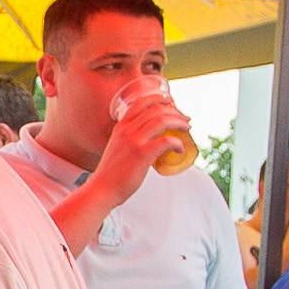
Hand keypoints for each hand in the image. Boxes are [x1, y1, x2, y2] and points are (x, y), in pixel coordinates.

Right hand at [90, 90, 189, 205]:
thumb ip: (129, 139)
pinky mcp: (142, 154)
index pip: (142, 101)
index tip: (172, 104)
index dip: (160, 98)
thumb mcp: (117, 147)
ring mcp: (134, 141)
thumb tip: (148, 140)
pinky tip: (180, 149)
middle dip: (175, 111)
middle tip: (185, 119)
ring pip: (163, 120)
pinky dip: (177, 143)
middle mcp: (127, 130)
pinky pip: (166, 141)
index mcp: (121, 126)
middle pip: (157, 108)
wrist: (102, 190)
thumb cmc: (111, 173)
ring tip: (187, 129)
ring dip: (179, 122)